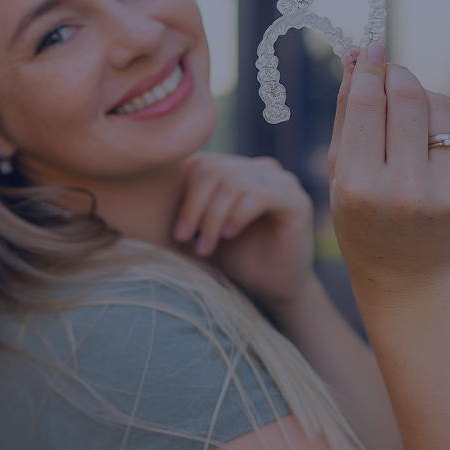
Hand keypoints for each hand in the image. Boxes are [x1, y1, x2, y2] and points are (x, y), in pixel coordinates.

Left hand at [173, 152, 314, 311]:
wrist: (272, 287)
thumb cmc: (234, 257)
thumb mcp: (202, 228)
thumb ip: (188, 203)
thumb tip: (151, 185)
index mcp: (236, 167)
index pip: (201, 163)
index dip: (183, 194)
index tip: (175, 231)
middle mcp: (259, 167)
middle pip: (214, 170)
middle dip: (194, 207)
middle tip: (185, 238)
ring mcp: (281, 180)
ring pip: (234, 182)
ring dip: (212, 217)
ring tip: (205, 246)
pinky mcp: (297, 199)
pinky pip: (260, 194)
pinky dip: (237, 215)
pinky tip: (228, 234)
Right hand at [327, 43, 449, 309]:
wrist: (406, 275)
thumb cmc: (360, 220)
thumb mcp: (338, 175)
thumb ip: (345, 115)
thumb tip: (356, 56)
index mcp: (360, 187)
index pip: (367, 106)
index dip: (369, 68)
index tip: (370, 46)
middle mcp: (405, 190)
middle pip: (407, 97)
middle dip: (396, 74)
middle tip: (388, 70)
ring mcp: (447, 192)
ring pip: (440, 105)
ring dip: (420, 96)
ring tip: (406, 115)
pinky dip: (440, 125)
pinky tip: (426, 146)